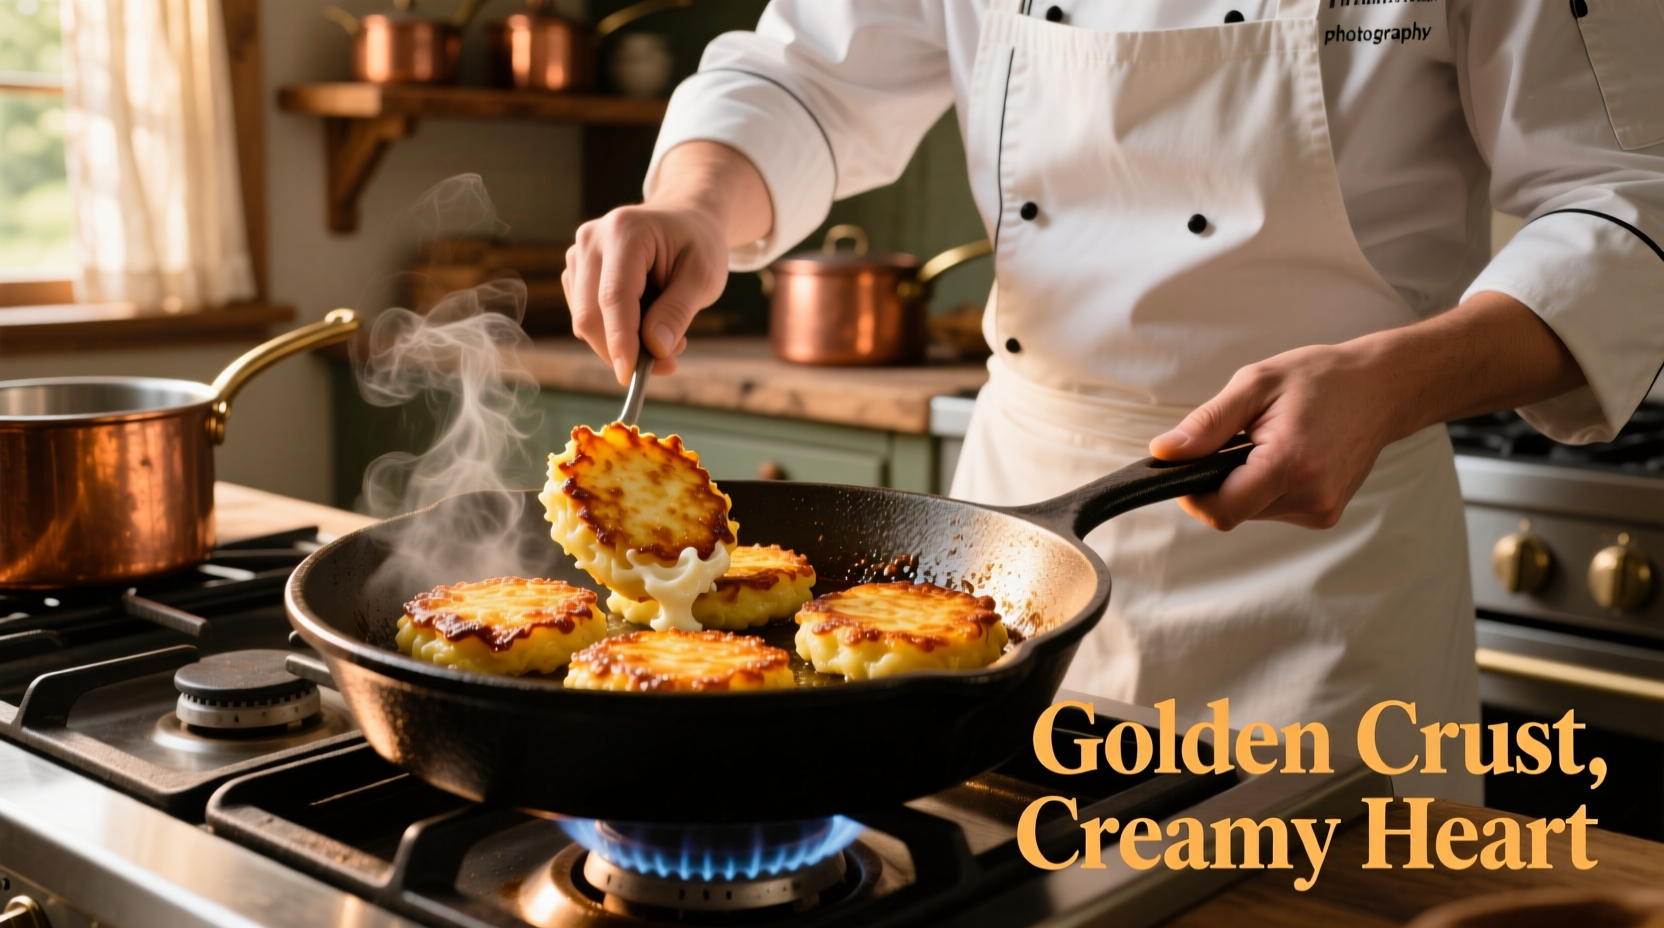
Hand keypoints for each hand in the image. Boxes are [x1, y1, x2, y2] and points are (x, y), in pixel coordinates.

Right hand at [563, 141, 772, 383]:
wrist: (684, 220)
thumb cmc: (697, 244)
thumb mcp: (705, 276)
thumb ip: (678, 311)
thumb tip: (655, 348)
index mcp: (625, 231)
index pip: (614, 296)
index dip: (620, 340)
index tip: (630, 375)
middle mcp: (592, 240)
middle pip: (590, 314)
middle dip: (623, 350)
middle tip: (667, 364)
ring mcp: (578, 255)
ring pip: (585, 321)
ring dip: (622, 343)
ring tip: (667, 334)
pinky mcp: (575, 272)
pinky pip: (586, 317)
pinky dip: (614, 333)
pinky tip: (646, 323)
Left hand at [1149, 344, 1396, 530]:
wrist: (1382, 388)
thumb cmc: (1320, 379)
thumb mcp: (1255, 384)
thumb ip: (1206, 424)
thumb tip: (1164, 453)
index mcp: (1291, 465)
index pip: (1220, 511)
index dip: (1192, 493)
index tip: (1187, 465)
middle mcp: (1311, 497)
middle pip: (1233, 511)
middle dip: (1220, 480)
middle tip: (1237, 439)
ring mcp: (1322, 510)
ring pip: (1251, 511)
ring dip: (1244, 482)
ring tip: (1267, 442)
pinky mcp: (1325, 514)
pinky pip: (1274, 508)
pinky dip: (1266, 486)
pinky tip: (1284, 455)